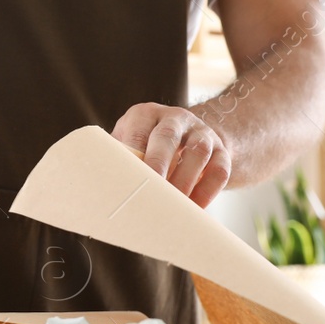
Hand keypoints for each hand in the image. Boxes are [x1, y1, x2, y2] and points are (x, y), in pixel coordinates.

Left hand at [111, 103, 231, 207]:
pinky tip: (193, 209)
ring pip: (198, 152)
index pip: (138, 129)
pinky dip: (206, 192)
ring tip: (171, 205)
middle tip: (149, 191)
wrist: (190, 138)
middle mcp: (175, 118)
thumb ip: (118, 157)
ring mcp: (202, 133)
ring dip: (184, 181)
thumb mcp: (130, 142)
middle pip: (167, 136)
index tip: (128, 178)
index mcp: (146, 114)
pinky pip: (219, 171)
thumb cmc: (147, 146)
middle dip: (158, 164)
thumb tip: (103, 185)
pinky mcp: (221, 152)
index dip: (134, 154)